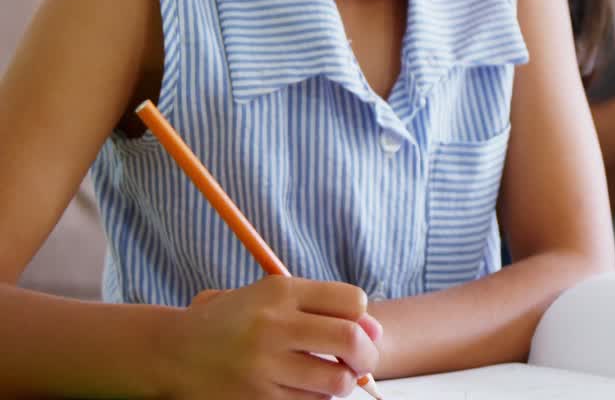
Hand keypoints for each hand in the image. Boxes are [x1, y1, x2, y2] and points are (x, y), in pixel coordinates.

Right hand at [171, 276, 381, 398]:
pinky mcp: (256, 399)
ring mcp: (263, 366)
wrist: (173, 352)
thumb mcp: (272, 297)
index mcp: (280, 291)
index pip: (351, 301)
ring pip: (334, 381)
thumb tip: (375, 329)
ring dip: (341, 382)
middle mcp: (273, 326)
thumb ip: (322, 305)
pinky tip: (303, 389)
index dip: (365, 319)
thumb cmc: (236, 321)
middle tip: (362, 362)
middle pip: (350, 340)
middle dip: (367, 355)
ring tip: (328, 376)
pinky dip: (316, 399)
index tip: (361, 330)